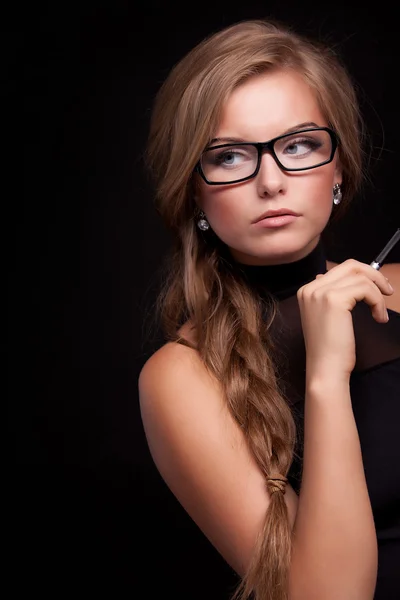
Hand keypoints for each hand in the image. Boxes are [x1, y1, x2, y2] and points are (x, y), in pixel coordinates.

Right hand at [297, 259, 393, 381]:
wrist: (325, 368)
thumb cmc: (329, 349)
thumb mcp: (327, 317)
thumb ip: (332, 296)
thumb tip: (350, 282)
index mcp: (307, 290)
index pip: (339, 269)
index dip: (362, 275)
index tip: (377, 288)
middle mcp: (311, 288)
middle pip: (350, 266)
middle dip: (373, 276)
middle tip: (387, 291)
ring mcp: (321, 292)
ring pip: (360, 277)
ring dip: (378, 293)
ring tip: (380, 313)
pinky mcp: (334, 299)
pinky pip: (366, 289)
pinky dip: (377, 302)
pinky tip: (378, 318)